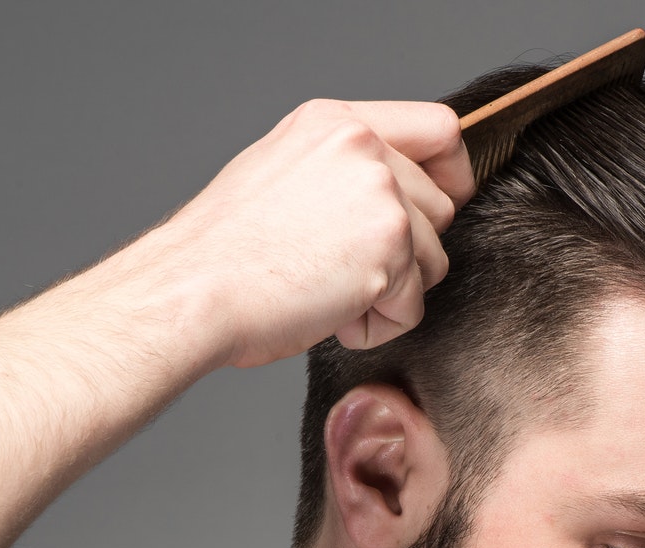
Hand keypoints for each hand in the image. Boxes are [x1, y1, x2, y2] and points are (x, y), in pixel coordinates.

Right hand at [132, 99, 473, 368]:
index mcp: (335, 123)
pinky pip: (413, 306)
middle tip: (341, 273)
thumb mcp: (282, 175)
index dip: (451, 174)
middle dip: (406, 254)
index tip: (443, 202)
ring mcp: (380, 195)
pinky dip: (377, 326)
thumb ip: (341, 171)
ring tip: (327, 293)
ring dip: (390, 293)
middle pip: (440, 208)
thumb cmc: (222, 254)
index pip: (438, 128)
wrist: (192, 290)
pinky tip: (327, 315)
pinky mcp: (389, 247)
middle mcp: (364, 148)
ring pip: (433, 260)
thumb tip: (388, 195)